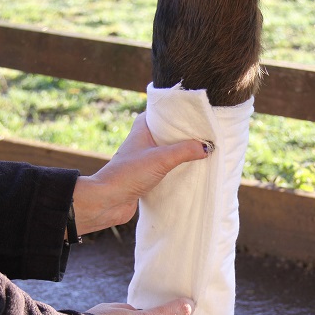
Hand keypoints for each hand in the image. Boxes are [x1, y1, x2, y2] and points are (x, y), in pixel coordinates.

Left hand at [73, 112, 206, 234]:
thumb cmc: (128, 174)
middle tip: (204, 136)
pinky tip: (188, 173)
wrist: (108, 201)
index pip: (162, 113)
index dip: (178, 113)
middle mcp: (142, 142)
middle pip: (167, 134)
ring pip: (167, 153)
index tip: (196, 116)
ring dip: (181, 155)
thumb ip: (184, 151)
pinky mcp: (145, 177)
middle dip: (184, 136)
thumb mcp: (161, 159)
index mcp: (142, 129)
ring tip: (201, 154)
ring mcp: (143, 160)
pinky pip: (165, 170)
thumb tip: (206, 147)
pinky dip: (175, 171)